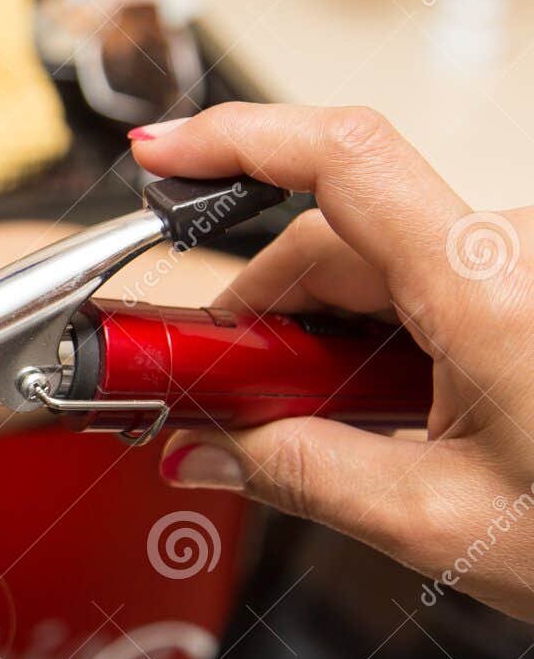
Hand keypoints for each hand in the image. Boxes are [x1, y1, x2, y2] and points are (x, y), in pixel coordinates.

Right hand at [133, 104, 533, 623]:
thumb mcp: (436, 519)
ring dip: (310, 332)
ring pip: (368, 264)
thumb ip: (299, 475)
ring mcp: (516, 265)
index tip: (160, 153)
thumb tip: (205, 447)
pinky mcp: (519, 284)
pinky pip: (411, 280)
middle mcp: (507, 253)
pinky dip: (360, 332)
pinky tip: (364, 402)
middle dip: (256, 314)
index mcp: (492, 292)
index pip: (343, 160)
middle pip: (331, 238)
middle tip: (212, 398)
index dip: (237, 138)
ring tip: (307, 422)